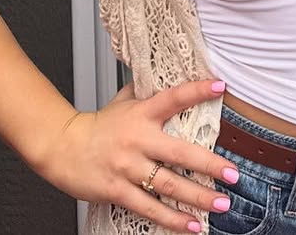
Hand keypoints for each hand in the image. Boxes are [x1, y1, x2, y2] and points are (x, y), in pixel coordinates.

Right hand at [39, 79, 237, 231]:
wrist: (61, 147)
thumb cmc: (97, 125)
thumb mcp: (124, 102)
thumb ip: (148, 92)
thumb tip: (170, 75)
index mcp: (141, 113)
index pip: (173, 97)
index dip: (197, 90)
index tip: (220, 86)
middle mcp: (138, 140)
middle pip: (180, 153)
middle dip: (210, 165)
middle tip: (233, 174)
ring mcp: (128, 167)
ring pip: (169, 185)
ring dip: (198, 197)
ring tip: (221, 203)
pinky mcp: (117, 190)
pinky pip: (149, 207)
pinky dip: (172, 219)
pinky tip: (192, 225)